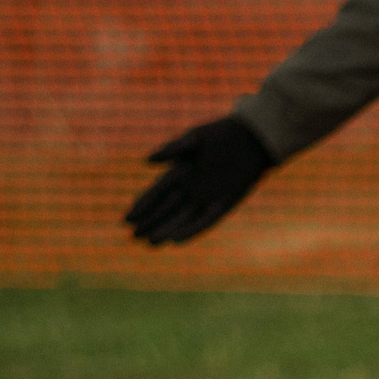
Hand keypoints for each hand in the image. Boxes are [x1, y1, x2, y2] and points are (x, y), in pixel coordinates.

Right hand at [123, 117, 271, 245]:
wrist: (251, 140)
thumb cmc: (220, 135)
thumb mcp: (194, 138)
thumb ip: (173, 149)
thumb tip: (147, 161)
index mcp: (179, 172)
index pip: (156, 193)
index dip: (142, 205)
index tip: (128, 218)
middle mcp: (190, 188)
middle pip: (166, 209)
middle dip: (150, 222)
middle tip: (133, 237)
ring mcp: (207, 198)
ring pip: (182, 218)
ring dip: (166, 230)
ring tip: (150, 243)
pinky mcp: (224, 205)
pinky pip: (206, 221)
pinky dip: (192, 230)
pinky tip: (177, 241)